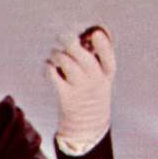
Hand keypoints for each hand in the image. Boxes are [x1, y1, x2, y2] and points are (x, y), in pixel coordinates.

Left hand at [45, 25, 115, 148]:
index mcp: (106, 74)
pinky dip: (48, 67)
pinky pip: (53, 75)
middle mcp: (95, 82)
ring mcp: (80, 89)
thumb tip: (82, 33)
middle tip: (62, 37)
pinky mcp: (65, 96)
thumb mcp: (101, 77)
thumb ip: (95, 56)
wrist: (87, 125)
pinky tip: (49, 67)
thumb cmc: (92, 92)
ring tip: (54, 54)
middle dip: (71, 42)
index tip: (96, 33)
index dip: (104, 45)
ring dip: (57, 54)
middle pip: (84, 58)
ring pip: (67, 63)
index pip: (109, 58)